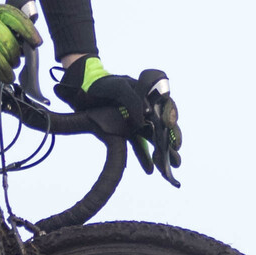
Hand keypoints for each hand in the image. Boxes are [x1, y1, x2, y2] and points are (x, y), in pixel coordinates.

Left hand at [57, 58, 180, 177]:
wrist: (79, 90)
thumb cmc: (101, 84)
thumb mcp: (117, 87)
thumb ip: (132, 99)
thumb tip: (143, 121)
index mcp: (146, 93)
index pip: (165, 103)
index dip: (171, 114)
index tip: (169, 124)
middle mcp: (145, 107)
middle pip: (163, 123)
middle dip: (172, 137)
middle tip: (175, 149)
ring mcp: (136, 120)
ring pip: (154, 137)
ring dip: (163, 151)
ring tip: (172, 165)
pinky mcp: (126, 132)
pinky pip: (138, 145)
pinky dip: (144, 157)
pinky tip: (150, 170)